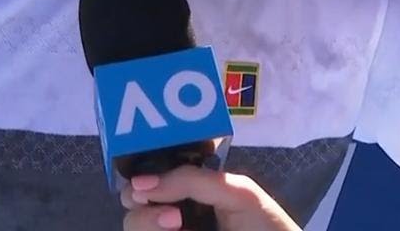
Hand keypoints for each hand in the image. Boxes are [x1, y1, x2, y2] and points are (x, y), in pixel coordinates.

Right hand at [120, 167, 299, 230]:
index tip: (142, 179)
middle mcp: (175, 216)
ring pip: (132, 225)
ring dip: (144, 221)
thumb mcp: (237, 193)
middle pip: (132, 202)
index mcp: (190, 194)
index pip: (151, 178)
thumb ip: (191, 180)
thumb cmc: (267, 228)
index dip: (140, 175)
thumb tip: (140, 185)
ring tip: (176, 224)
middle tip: (159, 203)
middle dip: (137, 199)